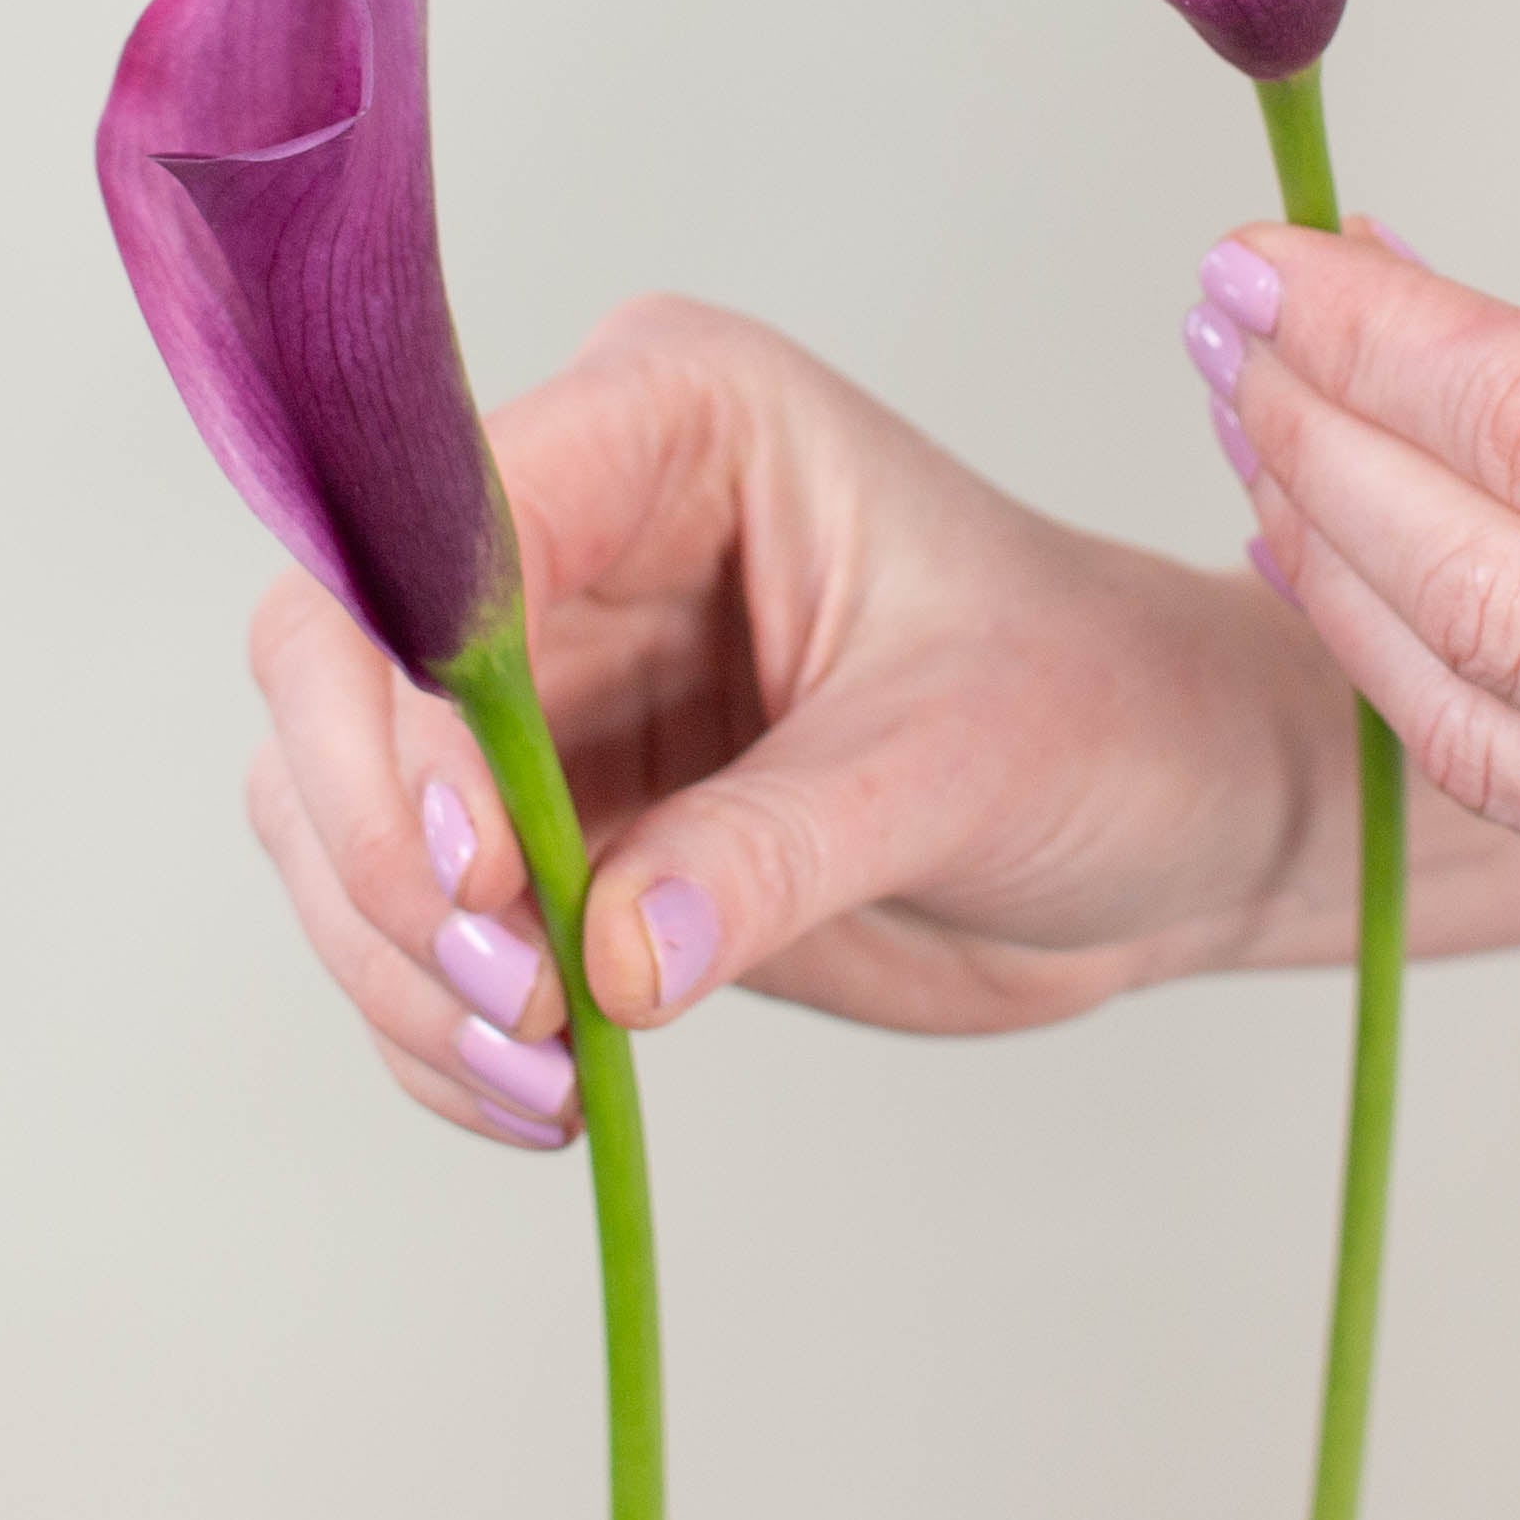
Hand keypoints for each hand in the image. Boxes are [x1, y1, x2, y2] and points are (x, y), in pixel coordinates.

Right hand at [244, 294, 1519, 1148]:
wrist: (1173, 812)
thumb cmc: (1108, 709)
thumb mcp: (963, 757)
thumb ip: (779, 849)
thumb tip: (603, 960)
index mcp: (676, 423)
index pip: (438, 530)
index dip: (406, 701)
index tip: (480, 873)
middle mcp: (580, 532)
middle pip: (345, 676)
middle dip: (389, 859)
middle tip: (515, 1000)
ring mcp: (557, 679)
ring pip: (351, 813)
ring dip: (408, 968)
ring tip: (548, 1078)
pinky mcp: (562, 813)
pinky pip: (420, 920)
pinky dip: (444, 1022)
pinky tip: (552, 1096)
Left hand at [1191, 226, 1519, 1030]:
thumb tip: (1367, 302)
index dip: (1374, 349)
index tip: (1264, 265)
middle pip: (1499, 610)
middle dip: (1317, 453)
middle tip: (1225, 340)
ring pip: (1499, 744)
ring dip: (1341, 582)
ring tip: (1259, 445)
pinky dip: (1446, 696)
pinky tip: (1371, 582)